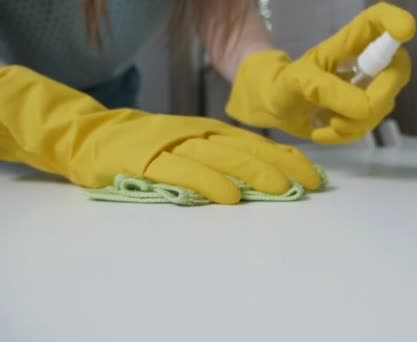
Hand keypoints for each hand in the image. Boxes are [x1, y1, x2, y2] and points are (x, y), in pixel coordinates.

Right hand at [0, 66, 320, 203]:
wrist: (94, 136)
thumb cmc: (149, 146)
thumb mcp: (190, 146)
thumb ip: (221, 158)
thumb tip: (264, 177)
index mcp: (210, 131)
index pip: (257, 144)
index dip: (287, 158)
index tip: (314, 175)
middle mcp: (198, 133)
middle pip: (247, 149)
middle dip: (281, 166)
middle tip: (308, 184)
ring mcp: (174, 144)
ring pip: (222, 157)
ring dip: (254, 173)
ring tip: (282, 189)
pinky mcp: (149, 160)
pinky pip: (185, 172)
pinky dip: (209, 183)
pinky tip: (231, 196)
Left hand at [226, 2, 414, 143]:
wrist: (275, 106)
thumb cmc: (284, 84)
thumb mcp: (299, 83)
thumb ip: (329, 91)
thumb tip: (365, 109)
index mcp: (348, 42)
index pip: (378, 21)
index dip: (396, 21)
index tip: (405, 32)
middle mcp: (365, 61)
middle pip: (398, 69)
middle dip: (379, 96)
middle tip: (354, 113)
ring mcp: (367, 87)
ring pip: (384, 104)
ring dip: (355, 122)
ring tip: (326, 123)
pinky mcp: (363, 111)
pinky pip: (369, 125)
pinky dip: (346, 134)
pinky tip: (324, 131)